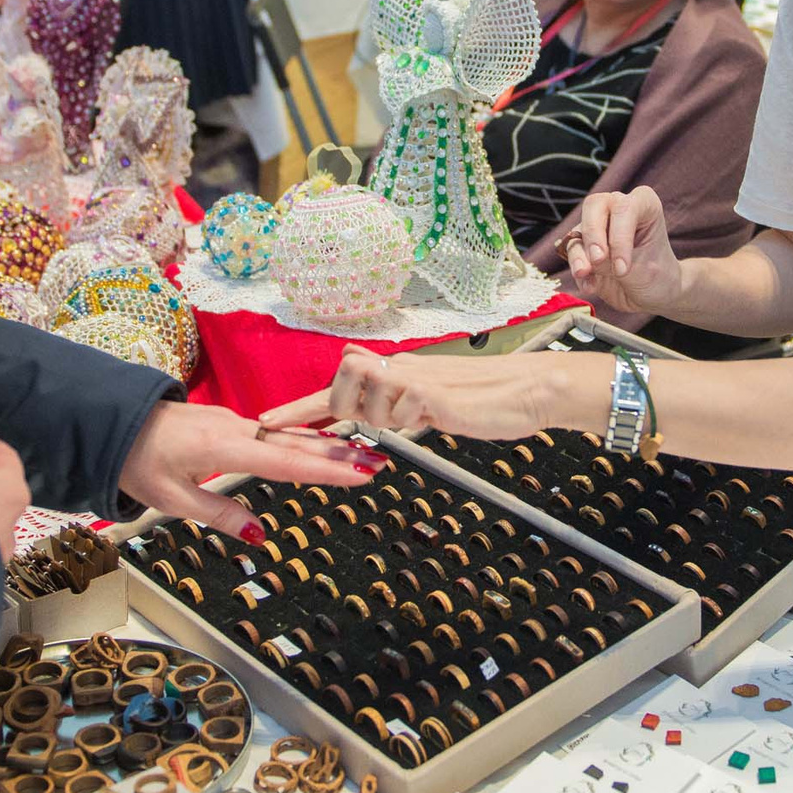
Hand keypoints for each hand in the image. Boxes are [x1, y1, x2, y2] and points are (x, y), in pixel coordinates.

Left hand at [117, 402, 378, 543]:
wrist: (113, 422)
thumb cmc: (138, 461)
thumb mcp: (172, 499)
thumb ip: (220, 514)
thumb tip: (259, 535)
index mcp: (225, 448)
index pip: (287, 463)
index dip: (327, 471)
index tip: (361, 475)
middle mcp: (237, 430)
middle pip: (297, 445)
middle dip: (341, 454)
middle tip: (379, 461)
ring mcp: (234, 423)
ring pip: (288, 436)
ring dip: (326, 445)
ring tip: (362, 452)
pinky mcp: (228, 423)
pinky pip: (274, 432)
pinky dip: (302, 439)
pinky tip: (319, 443)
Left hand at [259, 346, 597, 444]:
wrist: (528, 389)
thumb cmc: (485, 400)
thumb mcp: (432, 404)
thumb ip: (398, 402)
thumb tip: (367, 405)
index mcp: (396, 373)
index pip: (336, 387)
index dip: (298, 408)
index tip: (263, 423)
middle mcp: (399, 369)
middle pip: (340, 383)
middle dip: (338, 408)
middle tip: (354, 420)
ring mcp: (414, 378)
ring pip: (366, 400)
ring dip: (385, 419)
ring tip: (422, 416)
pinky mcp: (431, 392)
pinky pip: (400, 411)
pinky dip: (410, 421)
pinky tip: (438, 415)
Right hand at [562, 187, 684, 316]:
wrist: (655, 296)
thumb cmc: (658, 276)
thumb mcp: (643, 270)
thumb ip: (614, 261)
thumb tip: (586, 259)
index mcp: (643, 204)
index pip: (624, 208)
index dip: (619, 237)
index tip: (622, 268)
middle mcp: (618, 208)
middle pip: (594, 206)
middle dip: (593, 235)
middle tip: (597, 260)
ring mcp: (599, 226)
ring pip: (579, 230)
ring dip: (579, 255)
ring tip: (585, 275)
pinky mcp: (585, 246)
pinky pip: (572, 253)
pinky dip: (578, 270)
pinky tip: (590, 286)